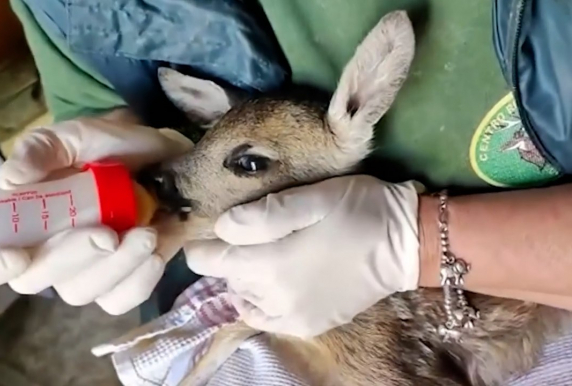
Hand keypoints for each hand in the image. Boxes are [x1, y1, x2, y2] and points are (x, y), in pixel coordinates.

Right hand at [0, 109, 192, 314]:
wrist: (160, 156)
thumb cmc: (107, 147)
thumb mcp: (72, 137)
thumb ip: (40, 151)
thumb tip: (9, 179)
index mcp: (21, 220)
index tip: (17, 256)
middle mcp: (45, 253)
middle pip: (34, 280)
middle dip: (70, 258)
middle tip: (108, 234)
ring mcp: (83, 271)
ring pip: (80, 293)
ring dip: (114, 269)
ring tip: (146, 235)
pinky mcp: (121, 281)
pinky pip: (120, 300)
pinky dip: (138, 282)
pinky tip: (154, 254)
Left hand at [185, 175, 419, 336]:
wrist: (406, 243)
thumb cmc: (359, 210)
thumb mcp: (313, 198)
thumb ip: (264, 214)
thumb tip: (222, 227)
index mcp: (274, 263)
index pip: (214, 261)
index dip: (201, 247)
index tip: (200, 235)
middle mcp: (277, 297)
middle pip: (228, 278)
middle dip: (224, 258)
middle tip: (237, 237)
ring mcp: (292, 316)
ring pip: (244, 297)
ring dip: (241, 277)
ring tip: (256, 255)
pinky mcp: (307, 324)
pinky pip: (264, 318)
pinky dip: (256, 303)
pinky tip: (266, 285)